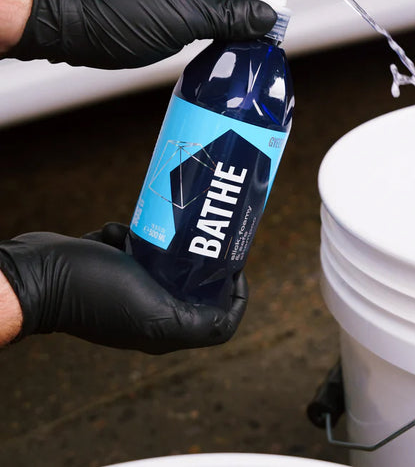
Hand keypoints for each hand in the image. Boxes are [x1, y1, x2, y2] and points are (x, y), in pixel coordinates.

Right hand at [0, 223, 247, 353]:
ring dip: (163, 242)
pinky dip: (130, 234)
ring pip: (165, 261)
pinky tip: (119, 233)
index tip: (237, 263)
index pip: (218, 320)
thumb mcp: (156, 313)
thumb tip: (229, 317)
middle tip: (208, 233)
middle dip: (202, 258)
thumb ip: (196, 323)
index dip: (236, 295)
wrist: (37, 275)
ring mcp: (128, 290)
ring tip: (159, 227)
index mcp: (164, 329)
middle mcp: (150, 311)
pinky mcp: (110, 268)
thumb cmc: (97, 292)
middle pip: (194, 287)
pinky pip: (134, 246)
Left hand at [8, 0, 317, 67]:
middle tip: (273, 23)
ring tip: (252, 39)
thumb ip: (236, 17)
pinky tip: (233, 41)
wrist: (75, 25)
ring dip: (242, 13)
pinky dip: (224, 22)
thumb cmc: (121, 7)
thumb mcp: (189, 15)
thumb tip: (271, 19)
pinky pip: (211, 5)